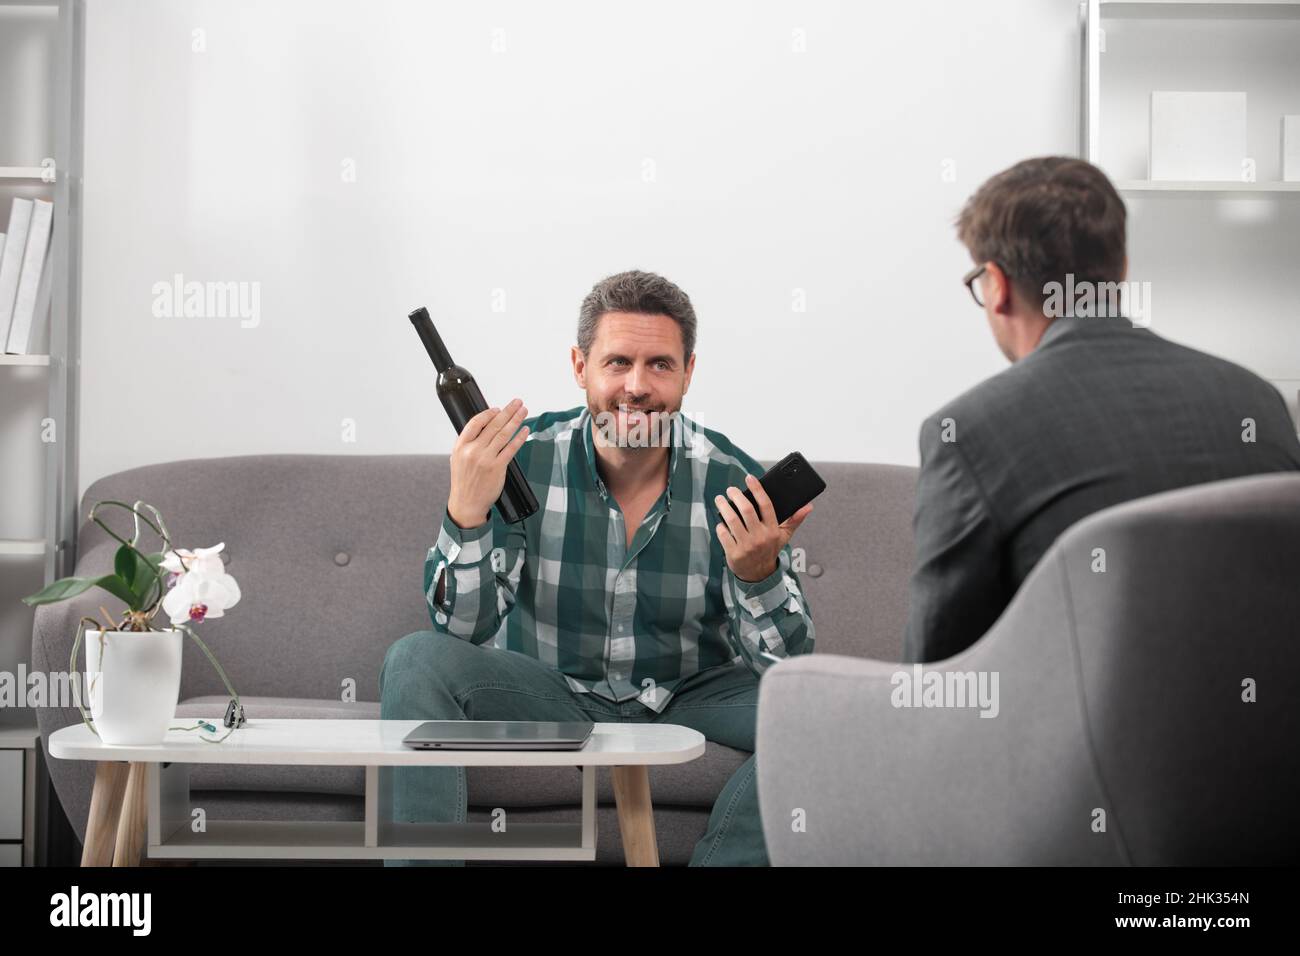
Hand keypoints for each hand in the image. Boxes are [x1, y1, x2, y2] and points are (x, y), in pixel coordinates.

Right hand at [447, 398, 528, 527]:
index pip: (475, 422)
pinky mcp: (498, 468)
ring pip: (503, 434)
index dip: (488, 413)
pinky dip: (519, 438)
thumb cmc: (464, 481)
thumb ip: (469, 443)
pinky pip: (511, 448)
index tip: (498, 408)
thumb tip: (485, 426)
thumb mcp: (458, 458)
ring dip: (516, 420)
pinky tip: (525, 430)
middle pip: (493, 425)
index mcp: (461, 446)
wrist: (467, 503)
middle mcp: (473, 450)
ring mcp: (486, 459)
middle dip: (507, 411)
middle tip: (517, 402)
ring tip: (523, 411)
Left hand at [714, 473, 813, 581]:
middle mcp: (760, 537)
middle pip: (747, 510)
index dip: (757, 489)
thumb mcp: (784, 536)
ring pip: (732, 520)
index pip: (766, 505)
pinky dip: (720, 525)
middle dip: (736, 496)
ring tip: (720, 500)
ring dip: (724, 507)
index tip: (749, 478)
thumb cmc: (770, 550)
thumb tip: (808, 506)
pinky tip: (720, 521)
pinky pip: (724, 534)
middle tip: (730, 489)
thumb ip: (795, 520)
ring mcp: (746, 546)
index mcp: (773, 530)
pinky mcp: (733, 553)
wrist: (759, 575)